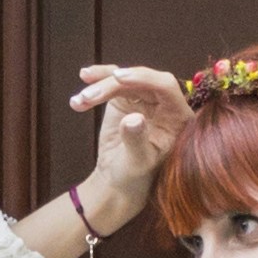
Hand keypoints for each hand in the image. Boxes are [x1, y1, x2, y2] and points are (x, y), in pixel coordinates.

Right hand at [64, 64, 193, 238]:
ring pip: (123, 79)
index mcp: (178, 116)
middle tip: (91, 96)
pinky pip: (113, 81)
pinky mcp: (126, 98)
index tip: (118, 78)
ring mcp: (144, 98)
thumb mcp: (138, 162)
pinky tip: (84, 76)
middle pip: (141, 79)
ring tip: (79, 101)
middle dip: (113, 85)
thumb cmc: (136, 176)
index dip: (143, 77)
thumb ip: (137, 140)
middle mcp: (164, 103)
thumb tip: (133, 118)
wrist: (119, 181)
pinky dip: (97, 80)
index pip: (165, 86)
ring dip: (99, 86)